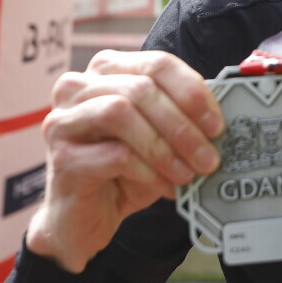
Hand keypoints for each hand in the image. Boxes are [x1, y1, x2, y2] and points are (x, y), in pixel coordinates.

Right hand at [25, 50, 224, 272]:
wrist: (83, 218)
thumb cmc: (123, 172)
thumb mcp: (158, 136)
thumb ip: (181, 117)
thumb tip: (220, 117)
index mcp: (107, 71)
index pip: (156, 64)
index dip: (192, 91)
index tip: (217, 125)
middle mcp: (77, 88)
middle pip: (140, 88)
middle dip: (182, 125)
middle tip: (209, 157)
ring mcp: (63, 120)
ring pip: (120, 112)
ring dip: (164, 146)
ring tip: (188, 174)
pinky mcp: (61, 157)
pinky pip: (112, 154)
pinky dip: (148, 171)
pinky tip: (165, 187)